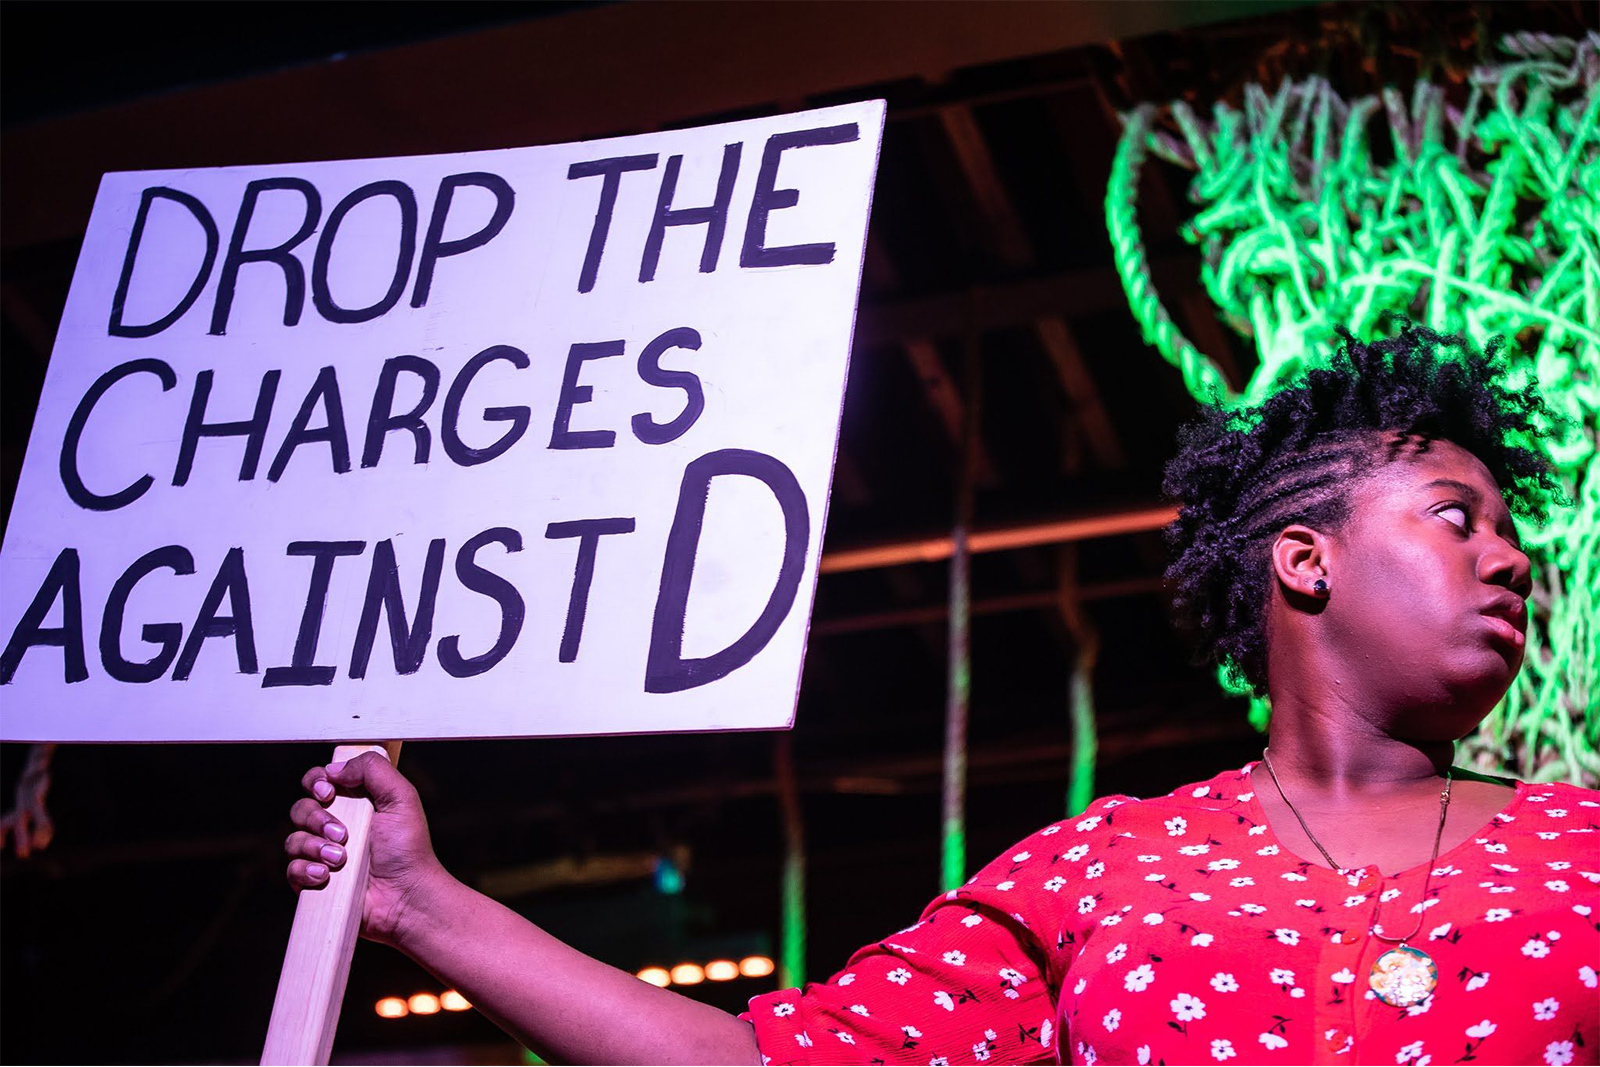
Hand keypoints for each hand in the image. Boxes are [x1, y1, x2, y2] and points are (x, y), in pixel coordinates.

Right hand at [285, 752, 448, 945]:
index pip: (318, 782)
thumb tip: (334, 769)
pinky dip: (305, 870)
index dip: (316, 782)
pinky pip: (291, 869)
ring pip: (293, 840)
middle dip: (316, 818)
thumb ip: (373, 770)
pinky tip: (326, 875)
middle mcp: (335, 825)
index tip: (327, 792)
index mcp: (354, 803)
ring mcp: (322, 855)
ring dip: (314, 847)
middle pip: (301, 809)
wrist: (406, 896)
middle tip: (343, 834)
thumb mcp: (401, 797)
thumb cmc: (409, 848)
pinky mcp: (315, 882)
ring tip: (341, 859)